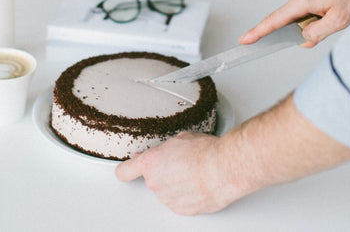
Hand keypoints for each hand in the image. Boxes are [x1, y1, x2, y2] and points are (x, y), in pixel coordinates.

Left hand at [115, 132, 241, 215]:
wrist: (224, 168)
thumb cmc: (206, 151)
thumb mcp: (179, 139)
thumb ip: (162, 150)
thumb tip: (156, 153)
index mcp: (151, 163)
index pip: (125, 172)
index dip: (125, 170)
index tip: (127, 169)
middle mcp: (155, 183)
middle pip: (151, 179)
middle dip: (162, 172)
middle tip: (179, 162)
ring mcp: (167, 199)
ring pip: (166, 190)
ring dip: (175, 183)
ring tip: (193, 171)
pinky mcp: (181, 210)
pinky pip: (178, 201)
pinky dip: (185, 194)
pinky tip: (197, 183)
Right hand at [239, 0, 349, 47]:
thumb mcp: (339, 20)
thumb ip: (317, 33)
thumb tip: (302, 39)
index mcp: (301, 0)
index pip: (274, 20)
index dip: (258, 32)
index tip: (245, 40)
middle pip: (288, 22)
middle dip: (301, 32)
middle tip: (323, 28)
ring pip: (301, 18)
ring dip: (315, 24)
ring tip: (337, 15)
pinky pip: (307, 11)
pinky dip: (317, 18)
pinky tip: (332, 13)